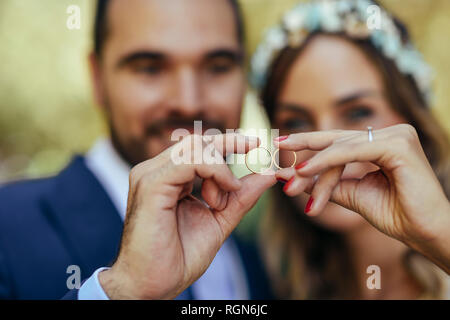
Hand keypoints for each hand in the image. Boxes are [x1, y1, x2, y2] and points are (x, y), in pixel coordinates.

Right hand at [99, 133, 275, 298]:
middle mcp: (155, 171)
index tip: (254, 144)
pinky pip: (190, 161)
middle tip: (254, 147)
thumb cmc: (178, 257)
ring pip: (195, 147)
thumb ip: (240, 198)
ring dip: (220, 169)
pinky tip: (225, 191)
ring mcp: (150, 176)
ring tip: (220, 202)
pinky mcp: (151, 185)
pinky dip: (215, 171)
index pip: (198, 147)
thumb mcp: (219, 221)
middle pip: (197, 141)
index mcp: (167, 178)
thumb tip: (269, 174)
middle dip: (229, 143)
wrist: (152, 286)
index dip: (227, 142)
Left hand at [275, 124, 449, 272]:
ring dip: (312, 167)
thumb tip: (295, 175)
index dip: (310, 146)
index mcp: (382, 143)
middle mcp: (390, 134)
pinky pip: (351, 152)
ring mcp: (396, 135)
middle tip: (276, 147)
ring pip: (340, 149)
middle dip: (303, 146)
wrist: (426, 234)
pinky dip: (326, 162)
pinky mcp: (398, 145)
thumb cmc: (396, 214)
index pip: (339, 143)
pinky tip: (304, 170)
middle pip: (336, 140)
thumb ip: (328, 182)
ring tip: (289, 179)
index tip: (283, 152)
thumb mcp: (353, 195)